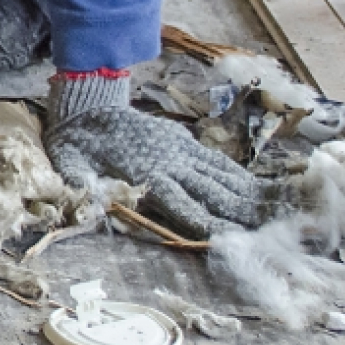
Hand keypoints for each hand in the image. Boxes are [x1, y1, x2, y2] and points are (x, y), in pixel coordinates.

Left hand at [45, 72, 267, 237]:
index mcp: (146, 175)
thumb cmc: (76, 145)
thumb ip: (82, 186)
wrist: (86, 106)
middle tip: (275, 230)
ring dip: (247, 194)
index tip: (235, 238)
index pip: (183, 205)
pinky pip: (214, 160)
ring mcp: (179, 150)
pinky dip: (236, 174)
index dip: (208, 222)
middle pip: (212, 192)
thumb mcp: (68, 165)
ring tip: (276, 211)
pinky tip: (255, 186)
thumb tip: (90, 206)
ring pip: (220, 176)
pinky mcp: (182, 141)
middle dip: (242, 212)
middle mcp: (170, 163)